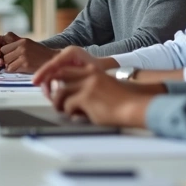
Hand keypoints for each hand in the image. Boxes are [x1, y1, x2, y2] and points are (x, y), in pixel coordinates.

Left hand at [0, 36, 58, 73]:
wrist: (52, 60)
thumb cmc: (39, 52)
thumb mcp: (28, 42)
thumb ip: (15, 40)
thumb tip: (4, 35)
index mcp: (22, 41)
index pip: (4, 48)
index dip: (4, 53)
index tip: (7, 56)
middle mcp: (22, 47)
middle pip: (4, 56)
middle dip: (6, 60)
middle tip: (12, 62)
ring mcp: (23, 56)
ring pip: (7, 63)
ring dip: (10, 66)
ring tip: (17, 65)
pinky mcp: (25, 65)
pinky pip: (12, 69)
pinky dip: (13, 70)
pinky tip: (19, 68)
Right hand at [32, 46, 105, 92]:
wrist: (106, 70)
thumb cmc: (100, 71)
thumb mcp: (89, 73)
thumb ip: (72, 78)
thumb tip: (56, 86)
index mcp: (71, 52)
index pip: (52, 63)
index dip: (42, 73)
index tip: (35, 82)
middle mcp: (66, 54)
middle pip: (49, 68)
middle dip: (44, 82)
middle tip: (46, 94)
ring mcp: (65, 60)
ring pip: (51, 73)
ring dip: (48, 85)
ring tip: (50, 97)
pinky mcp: (65, 67)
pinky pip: (54, 75)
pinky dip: (52, 85)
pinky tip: (53, 94)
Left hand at [44, 65, 158, 127]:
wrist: (134, 107)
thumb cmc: (122, 102)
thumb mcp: (105, 87)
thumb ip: (88, 88)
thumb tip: (71, 98)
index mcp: (93, 70)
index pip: (67, 69)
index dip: (58, 79)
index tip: (53, 87)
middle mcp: (88, 74)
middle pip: (60, 75)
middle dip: (52, 87)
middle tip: (51, 98)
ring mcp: (86, 85)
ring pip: (61, 91)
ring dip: (58, 102)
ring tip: (60, 109)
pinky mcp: (86, 97)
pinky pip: (68, 105)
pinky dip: (68, 112)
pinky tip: (75, 115)